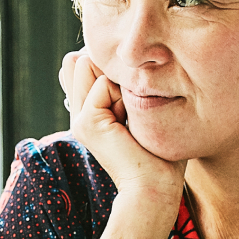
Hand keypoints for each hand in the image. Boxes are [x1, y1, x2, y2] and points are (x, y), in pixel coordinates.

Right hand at [60, 51, 183, 203]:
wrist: (156, 184)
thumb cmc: (159, 150)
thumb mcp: (138, 106)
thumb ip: (119, 82)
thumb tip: (94, 54)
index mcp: (90, 108)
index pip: (88, 64)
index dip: (112, 69)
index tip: (131, 102)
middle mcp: (80, 111)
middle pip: (89, 61)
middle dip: (118, 76)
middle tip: (132, 114)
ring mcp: (79, 118)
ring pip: (94, 67)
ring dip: (121, 86)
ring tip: (131, 118)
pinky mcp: (85, 122)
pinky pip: (102, 82)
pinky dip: (123, 97)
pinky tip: (127, 124)